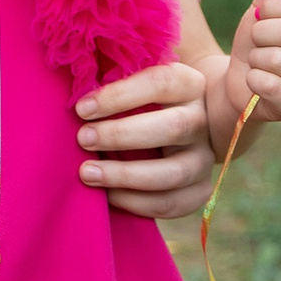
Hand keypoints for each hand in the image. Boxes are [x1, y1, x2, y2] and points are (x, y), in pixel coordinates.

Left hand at [74, 60, 214, 219]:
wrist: (179, 121)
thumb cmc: (140, 97)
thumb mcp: (134, 79)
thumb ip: (112, 78)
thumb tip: (75, 91)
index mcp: (187, 83)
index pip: (160, 82)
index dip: (119, 95)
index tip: (82, 108)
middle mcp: (203, 120)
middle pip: (173, 127)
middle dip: (122, 135)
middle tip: (83, 139)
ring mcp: (205, 157)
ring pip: (174, 172)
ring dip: (126, 175)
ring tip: (87, 173)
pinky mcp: (201, 187)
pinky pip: (175, 203)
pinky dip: (139, 203)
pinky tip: (109, 195)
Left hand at [224, 0, 280, 127]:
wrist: (240, 80)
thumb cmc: (258, 40)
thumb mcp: (264, 8)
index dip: (272, 7)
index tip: (262, 14)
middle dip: (260, 33)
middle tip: (256, 41)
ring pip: (277, 59)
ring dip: (255, 57)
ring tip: (257, 61)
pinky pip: (271, 85)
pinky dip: (253, 79)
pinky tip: (255, 80)